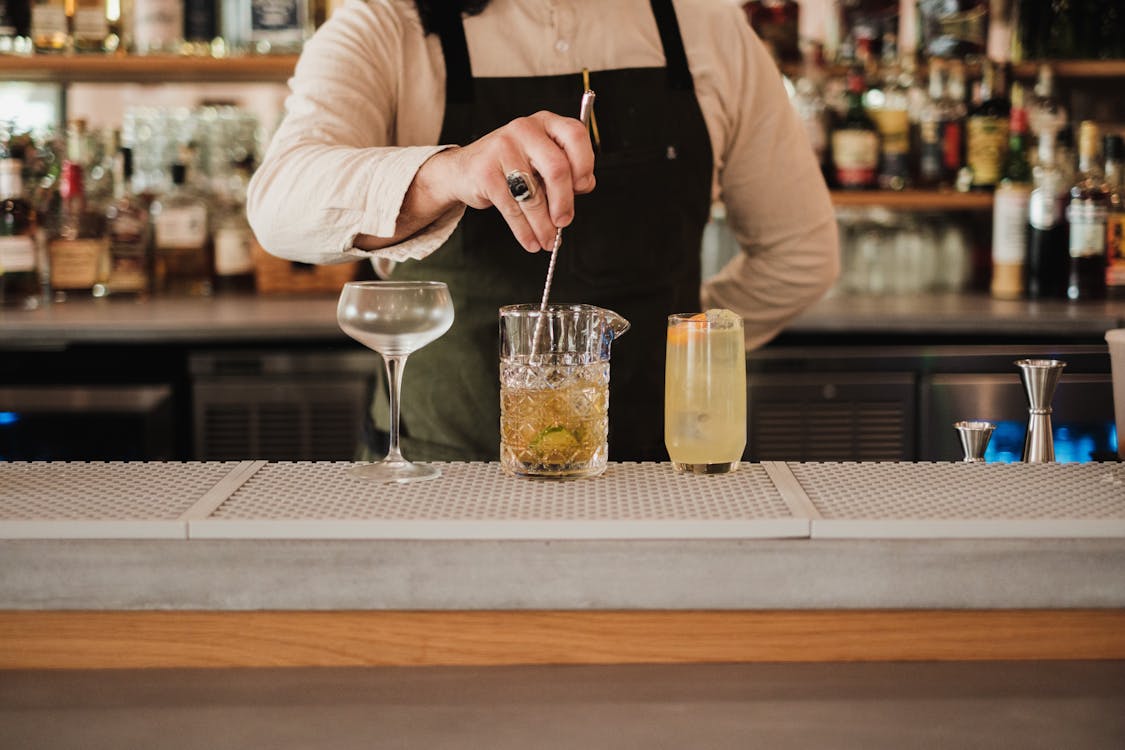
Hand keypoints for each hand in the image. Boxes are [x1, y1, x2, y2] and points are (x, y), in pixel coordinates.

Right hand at [418, 111, 595, 251]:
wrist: (465, 169)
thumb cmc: (510, 165)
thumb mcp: (541, 161)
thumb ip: (566, 171)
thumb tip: (585, 187)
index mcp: (546, 122)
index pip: (575, 135)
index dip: (585, 164)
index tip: (583, 188)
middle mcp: (525, 130)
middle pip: (557, 168)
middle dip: (564, 202)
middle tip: (564, 221)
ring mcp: (503, 148)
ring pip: (533, 194)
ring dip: (543, 225)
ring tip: (547, 240)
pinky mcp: (486, 172)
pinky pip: (512, 208)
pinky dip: (523, 230)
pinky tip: (530, 239)